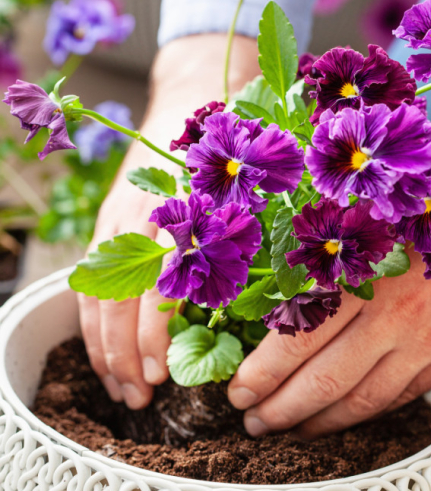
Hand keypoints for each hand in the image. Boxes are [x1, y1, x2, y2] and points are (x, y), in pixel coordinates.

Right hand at [78, 34, 259, 408]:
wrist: (190, 92)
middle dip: (125, 356)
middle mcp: (140, 222)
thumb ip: (255, 239)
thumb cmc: (233, 149)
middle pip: (118, 303)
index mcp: (178, 217)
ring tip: (123, 391)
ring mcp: (117, 222)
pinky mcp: (109, 224)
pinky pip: (90, 284)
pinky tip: (105, 355)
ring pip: (97, 299)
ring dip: (104, 350)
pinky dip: (92, 325)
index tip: (164, 376)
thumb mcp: (250, 189)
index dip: (154, 339)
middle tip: (143, 398)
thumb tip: (279, 305)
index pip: (154, 292)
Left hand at [228, 105, 430, 437]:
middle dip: (281, 409)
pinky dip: (366, 413)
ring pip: (364, 399)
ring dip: (320, 422)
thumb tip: (284, 288)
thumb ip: (340, 248)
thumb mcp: (387, 208)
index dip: (263, 372)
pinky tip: (343, 419)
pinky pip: (404, 396)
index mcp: (373, 273)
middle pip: (326, 380)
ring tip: (288, 431)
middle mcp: (401, 316)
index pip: (302, 338)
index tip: (238, 391)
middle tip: (251, 423)